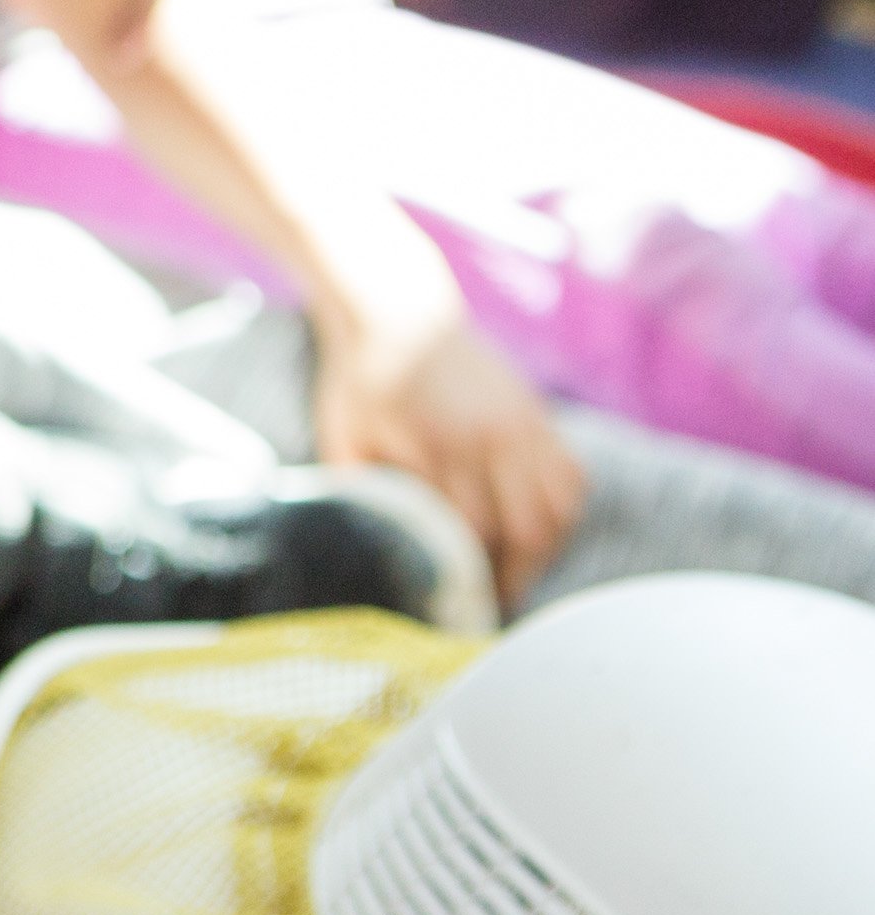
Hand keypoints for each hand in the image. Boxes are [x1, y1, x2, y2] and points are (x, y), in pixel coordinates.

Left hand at [317, 305, 585, 607]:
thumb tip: (376, 549)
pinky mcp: (540, 415)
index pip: (470, 533)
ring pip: (558, 510)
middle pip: (525, 531)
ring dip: (544, 551)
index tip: (457, 606)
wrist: (397, 308)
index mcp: (437, 446)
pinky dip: (563, 513)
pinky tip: (539, 531)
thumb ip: (362, 491)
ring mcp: (523, 425)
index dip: (467, 576)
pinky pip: (572, 478)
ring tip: (517, 574)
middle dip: (512, 576)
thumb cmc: (359, 380)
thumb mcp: (342, 435)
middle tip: (493, 604)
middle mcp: (491, 438)